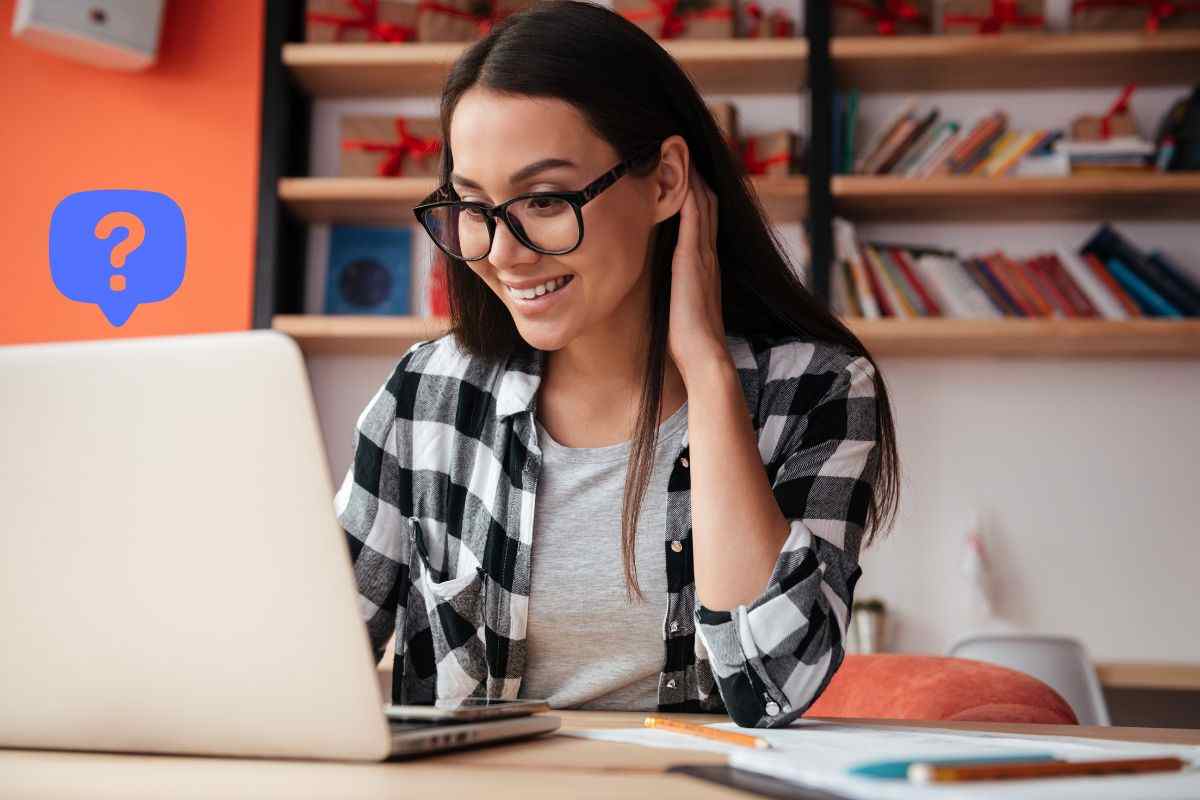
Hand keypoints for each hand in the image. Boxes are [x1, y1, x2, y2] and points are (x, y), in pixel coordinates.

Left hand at [668, 161, 729, 386]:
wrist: (703, 356)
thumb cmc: (687, 339)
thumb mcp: (680, 305)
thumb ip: (677, 289)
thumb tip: (664, 287)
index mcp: (704, 265)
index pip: (704, 218)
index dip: (697, 191)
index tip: (684, 168)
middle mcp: (708, 254)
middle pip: (709, 201)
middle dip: (698, 174)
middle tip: (683, 145)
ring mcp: (703, 255)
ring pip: (704, 202)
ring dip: (694, 175)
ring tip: (682, 147)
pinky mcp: (693, 259)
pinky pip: (695, 216)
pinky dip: (691, 192)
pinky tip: (683, 172)